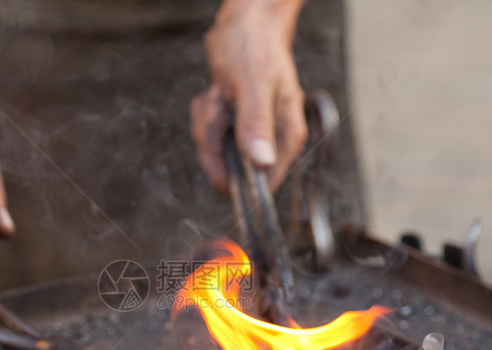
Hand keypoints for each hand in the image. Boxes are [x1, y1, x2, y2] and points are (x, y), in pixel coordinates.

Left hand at [191, 0, 306, 192]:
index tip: (224, 144)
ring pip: (213, 152)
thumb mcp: (253, 83)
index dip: (235, 174)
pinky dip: (205, 115)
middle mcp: (270, 142)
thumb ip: (257, 124)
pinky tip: (217, 94)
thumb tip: (262, 162)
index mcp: (286, 136)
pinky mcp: (233, 130)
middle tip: (223, 103)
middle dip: (214, 137)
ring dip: (208, 122)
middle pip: (229, 170)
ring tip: (222, 94)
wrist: (246, 24)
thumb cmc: (255, 47)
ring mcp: (250, 137)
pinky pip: (207, 137)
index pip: (262, 184)